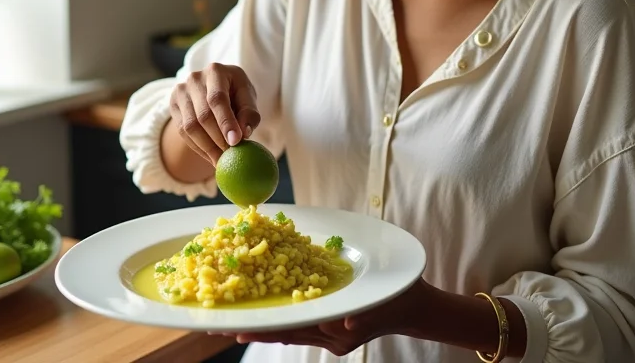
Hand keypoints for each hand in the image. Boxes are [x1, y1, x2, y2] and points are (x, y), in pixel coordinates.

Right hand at [169, 63, 259, 164]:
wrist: (213, 87)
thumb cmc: (235, 92)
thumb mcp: (247, 97)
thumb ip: (249, 113)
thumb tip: (244, 133)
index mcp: (216, 71)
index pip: (218, 99)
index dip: (226, 122)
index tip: (235, 142)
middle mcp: (194, 78)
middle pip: (203, 115)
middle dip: (218, 139)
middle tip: (231, 156)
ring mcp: (181, 91)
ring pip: (190, 126)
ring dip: (207, 147)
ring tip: (222, 160)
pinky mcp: (173, 105)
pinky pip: (183, 132)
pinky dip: (198, 148)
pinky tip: (211, 156)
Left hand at [224, 279, 432, 355]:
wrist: (412, 305)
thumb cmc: (399, 299)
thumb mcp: (385, 304)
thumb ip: (365, 319)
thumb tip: (347, 327)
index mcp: (337, 332)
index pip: (294, 331)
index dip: (267, 329)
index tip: (239, 330)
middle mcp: (328, 336)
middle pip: (285, 332)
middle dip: (255, 329)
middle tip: (221, 326)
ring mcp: (328, 332)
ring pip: (289, 330)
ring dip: (263, 326)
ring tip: (233, 324)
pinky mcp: (329, 325)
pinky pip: (300, 325)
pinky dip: (281, 320)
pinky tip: (265, 315)